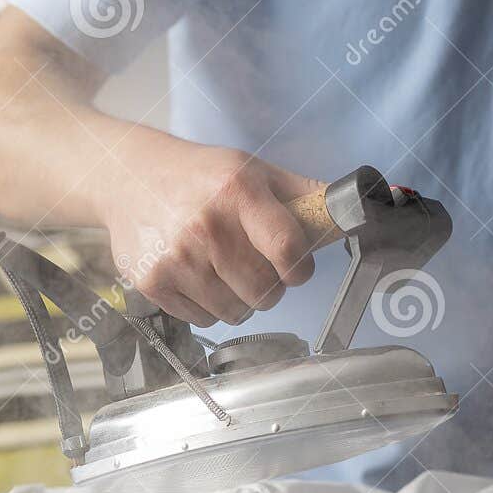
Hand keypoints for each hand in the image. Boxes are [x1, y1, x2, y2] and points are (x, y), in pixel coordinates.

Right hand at [99, 137, 325, 327]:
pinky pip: (204, 320)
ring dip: (243, 300)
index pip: (288, 249)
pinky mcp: (153, 282)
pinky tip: (202, 277)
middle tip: (262, 269)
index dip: (301, 268)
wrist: (130, 178)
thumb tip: (362, 204)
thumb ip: (308, 194)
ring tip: (229, 271)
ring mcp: (176, 257)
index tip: (298, 267)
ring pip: (237, 312)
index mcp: (238, 192)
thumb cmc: (203, 177)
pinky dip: (211, 307)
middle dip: (273, 286)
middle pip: (265, 291)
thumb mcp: (256, 171)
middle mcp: (205, 226)